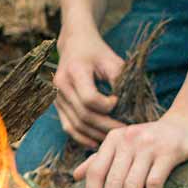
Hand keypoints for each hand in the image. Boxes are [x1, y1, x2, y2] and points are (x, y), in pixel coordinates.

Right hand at [53, 29, 125, 147]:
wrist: (74, 44)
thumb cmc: (97, 52)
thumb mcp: (112, 60)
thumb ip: (120, 81)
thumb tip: (131, 107)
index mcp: (74, 71)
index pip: (89, 99)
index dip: (107, 106)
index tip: (119, 102)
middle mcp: (61, 85)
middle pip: (84, 116)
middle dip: (106, 126)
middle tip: (124, 131)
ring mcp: (56, 97)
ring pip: (75, 125)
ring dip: (95, 135)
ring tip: (113, 139)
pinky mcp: (57, 105)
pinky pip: (68, 127)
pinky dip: (82, 138)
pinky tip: (95, 144)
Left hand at [73, 111, 187, 187]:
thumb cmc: (151, 140)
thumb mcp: (123, 145)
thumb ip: (100, 159)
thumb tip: (75, 176)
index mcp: (114, 139)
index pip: (97, 170)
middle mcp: (129, 140)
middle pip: (113, 181)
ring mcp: (150, 145)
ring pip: (132, 184)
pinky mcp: (170, 152)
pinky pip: (156, 181)